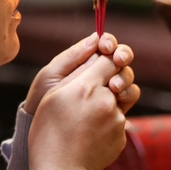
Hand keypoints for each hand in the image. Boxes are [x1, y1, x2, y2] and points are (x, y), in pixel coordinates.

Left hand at [23, 32, 138, 115]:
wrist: (43, 131)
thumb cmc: (41, 100)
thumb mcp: (51, 76)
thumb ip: (72, 56)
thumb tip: (95, 37)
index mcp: (83, 61)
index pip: (104, 45)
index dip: (109, 42)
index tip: (106, 47)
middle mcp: (99, 74)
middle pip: (120, 58)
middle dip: (123, 55)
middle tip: (118, 60)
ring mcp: (109, 91)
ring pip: (126, 76)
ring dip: (125, 76)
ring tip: (114, 85)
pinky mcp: (115, 107)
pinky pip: (129, 96)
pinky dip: (129, 93)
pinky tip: (119, 97)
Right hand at [27, 48, 134, 169]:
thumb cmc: (47, 132)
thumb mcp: (53, 95)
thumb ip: (76, 71)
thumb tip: (97, 53)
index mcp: (86, 87)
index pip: (110, 59)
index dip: (108, 56)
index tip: (103, 59)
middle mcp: (106, 101)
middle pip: (123, 76)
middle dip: (114, 77)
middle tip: (102, 85)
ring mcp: (117, 120)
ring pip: (122, 99)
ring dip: (112, 100)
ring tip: (90, 114)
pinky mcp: (121, 136)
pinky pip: (119, 121)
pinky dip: (108, 123)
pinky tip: (90, 133)